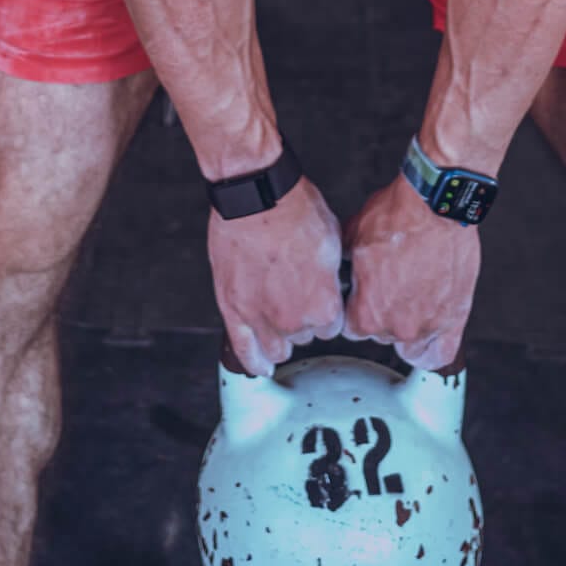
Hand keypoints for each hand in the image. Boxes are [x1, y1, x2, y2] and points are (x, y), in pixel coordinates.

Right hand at [207, 176, 344, 377]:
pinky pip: (242, 349)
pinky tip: (260, 368)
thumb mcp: (333, 241)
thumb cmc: (296, 211)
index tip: (321, 297)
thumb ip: (331, 276)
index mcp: (324, 305)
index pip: (332, 327)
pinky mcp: (232, 310)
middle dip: (303, 319)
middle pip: (304, 337)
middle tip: (296, 294)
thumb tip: (331, 282)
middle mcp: (294, 320)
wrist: (258, 197)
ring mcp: (260, 318)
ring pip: (276, 348)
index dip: (327, 309)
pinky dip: (252, 361)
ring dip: (280, 339)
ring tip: (280, 326)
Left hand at [344, 176, 479, 370]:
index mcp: (367, 313)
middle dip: (382, 313)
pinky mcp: (455, 318)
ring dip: (407, 329)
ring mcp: (427, 325)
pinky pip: (442, 353)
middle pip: (381, 335)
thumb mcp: (354, 236)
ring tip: (408, 306)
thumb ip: (345, 262)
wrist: (436, 205)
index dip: (356, 307)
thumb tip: (342, 265)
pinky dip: (433, 350)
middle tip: (390, 288)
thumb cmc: (398, 216)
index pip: (352, 329)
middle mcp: (396, 326)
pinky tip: (428, 338)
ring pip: (409, 348)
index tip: (363, 295)